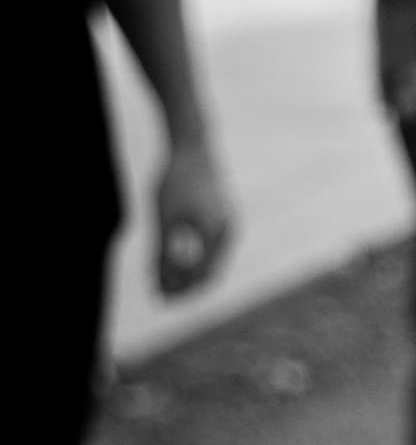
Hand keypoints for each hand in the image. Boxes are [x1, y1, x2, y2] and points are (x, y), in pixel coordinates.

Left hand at [151, 142, 234, 298]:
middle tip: (159, 296)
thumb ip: (163, 253)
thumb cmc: (176, 182)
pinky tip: (169, 259)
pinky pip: (209, 247)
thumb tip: (161, 283)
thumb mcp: (164, 220)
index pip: (200, 274)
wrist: (192, 147)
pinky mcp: (221, 217)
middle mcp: (228, 231)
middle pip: (210, 272)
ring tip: (160, 281)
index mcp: (216, 232)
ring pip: (210, 261)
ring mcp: (227, 223)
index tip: (159, 297)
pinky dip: (192, 258)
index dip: (180, 289)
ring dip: (187, 274)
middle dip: (185, 286)